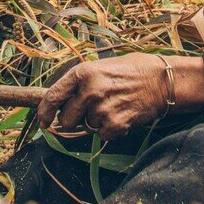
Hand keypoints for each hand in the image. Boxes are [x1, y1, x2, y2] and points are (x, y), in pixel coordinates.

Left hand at [35, 53, 203, 139]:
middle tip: (92, 109)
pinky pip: (102, 135)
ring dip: (96, 122)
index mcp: (82, 73)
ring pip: (86, 128)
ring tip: (113, 106)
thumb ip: (79, 84)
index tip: (42, 122)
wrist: (162, 81)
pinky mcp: (115, 124)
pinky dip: (110, 129)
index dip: (44, 112)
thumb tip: (58, 105)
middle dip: (74, 119)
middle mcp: (89, 91)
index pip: (52, 97)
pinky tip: (122, 114)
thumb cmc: (130, 71)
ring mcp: (102, 109)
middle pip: (66, 119)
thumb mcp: (100, 68)